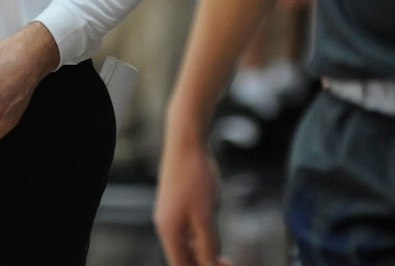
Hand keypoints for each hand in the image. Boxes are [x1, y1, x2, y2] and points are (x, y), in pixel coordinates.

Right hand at [154, 131, 230, 265]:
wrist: (186, 142)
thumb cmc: (195, 176)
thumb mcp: (205, 216)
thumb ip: (208, 244)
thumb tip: (210, 264)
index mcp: (169, 232)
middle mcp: (165, 225)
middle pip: (183, 258)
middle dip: (204, 264)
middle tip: (228, 263)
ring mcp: (169, 214)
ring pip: (186, 245)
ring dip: (204, 252)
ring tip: (225, 253)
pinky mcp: (176, 203)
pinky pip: (187, 230)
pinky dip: (201, 238)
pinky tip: (214, 230)